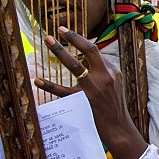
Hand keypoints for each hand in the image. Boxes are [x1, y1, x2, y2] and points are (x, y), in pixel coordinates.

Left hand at [34, 26, 146, 158]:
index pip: (95, 52)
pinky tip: (38, 80)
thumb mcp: (114, 86)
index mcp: (112, 71)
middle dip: (74, 38)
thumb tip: (86, 64)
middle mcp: (106, 76)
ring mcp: (95, 87)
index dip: (80, 41)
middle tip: (59, 29)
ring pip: (75, 66)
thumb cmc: (115, 108)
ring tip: (48, 41)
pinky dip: (50, 85)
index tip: (67, 32)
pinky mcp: (85, 100)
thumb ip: (102, 74)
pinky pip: (64, 91)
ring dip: (60, 52)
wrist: (120, 128)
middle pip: (90, 50)